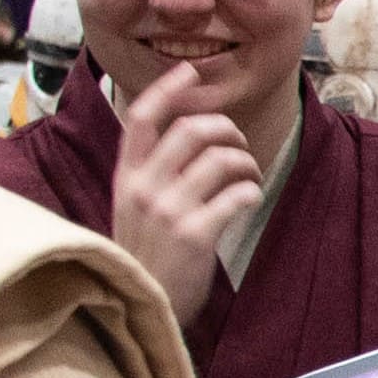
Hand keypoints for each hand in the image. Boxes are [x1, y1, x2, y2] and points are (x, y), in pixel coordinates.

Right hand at [110, 59, 261, 322]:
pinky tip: (248, 199)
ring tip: (248, 175)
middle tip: (238, 143)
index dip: (167, 88)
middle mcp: (144, 187)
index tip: (190, 71)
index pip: (142, 118)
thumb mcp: (130, 207)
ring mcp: (169, 210)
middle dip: (226, 128)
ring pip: (220, 158)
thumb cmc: (143, 255)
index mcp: (125, 176)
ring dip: (245, 161)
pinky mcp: (195, 234)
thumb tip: (188, 131)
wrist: (139, 306)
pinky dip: (251, 190)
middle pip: (191, 129)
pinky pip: (237, 193)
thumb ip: (150, 172)